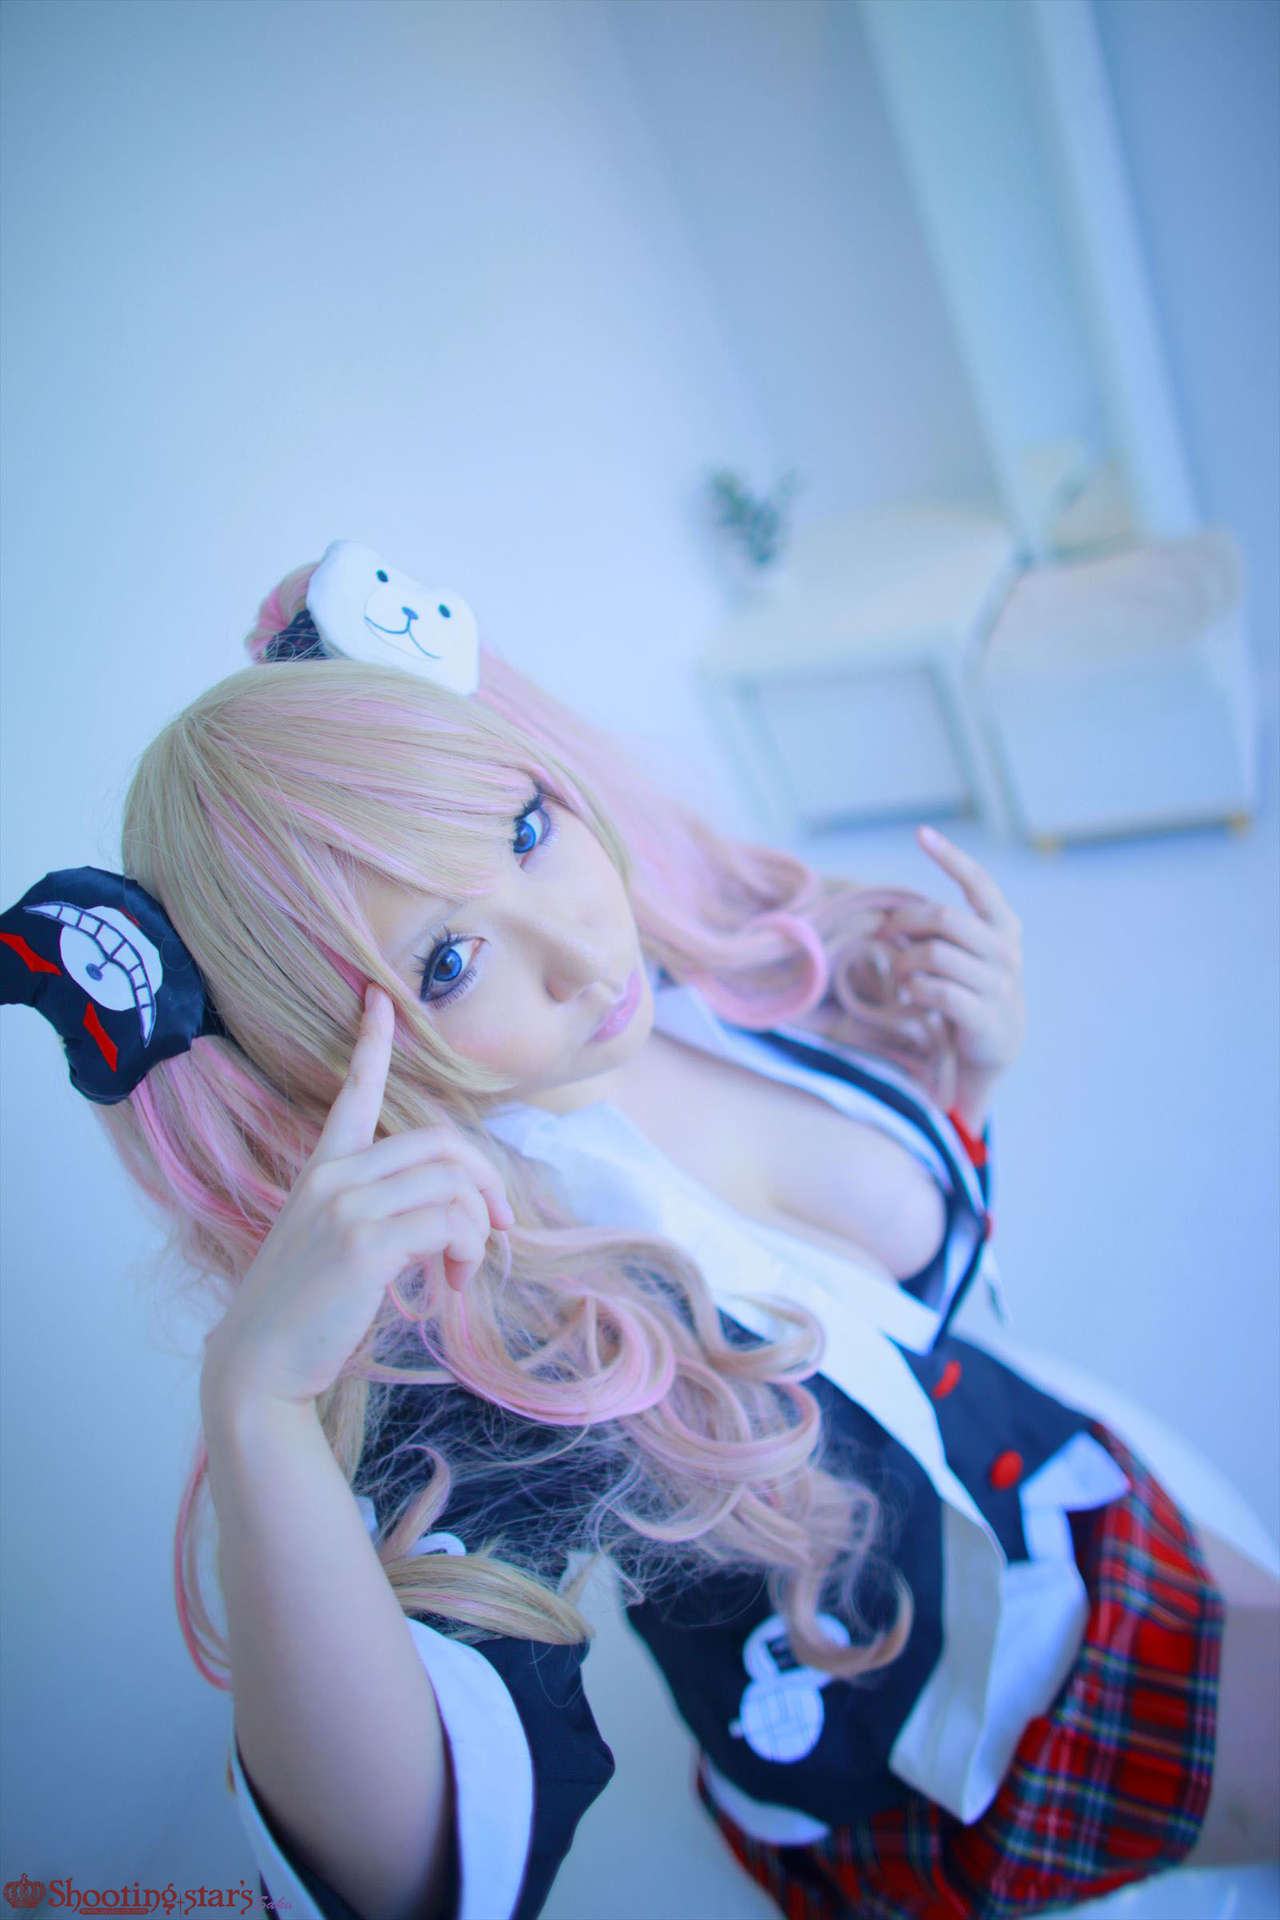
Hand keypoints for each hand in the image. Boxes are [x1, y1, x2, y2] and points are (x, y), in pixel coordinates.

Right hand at [201, 985, 514, 1412]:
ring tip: (461, 1273)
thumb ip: (379, 1213)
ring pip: (453, 1186)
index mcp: (323, 1169)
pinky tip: (451, 1286)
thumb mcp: (332, 1243)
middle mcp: (335, 1177)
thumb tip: (451, 1217)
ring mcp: (348, 1206)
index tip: (380, 998)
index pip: (353, 1092)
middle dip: (486, 1180)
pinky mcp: (365, 1243)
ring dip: (477, 1232)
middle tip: (499, 1226)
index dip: (371, 1043)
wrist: (261, 1363)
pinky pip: (448, 1224)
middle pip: (441, 1143)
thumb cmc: (301, 1311)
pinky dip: (466, 1252)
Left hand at [881, 826, 1025, 1112]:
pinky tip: (911, 996)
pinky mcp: (985, 1017)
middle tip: (881, 934)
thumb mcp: (963, 953)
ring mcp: (999, 985)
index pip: (979, 883)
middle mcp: (1006, 952)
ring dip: (904, 963)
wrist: (992, 1050)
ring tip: (900, 975)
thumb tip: (889, 916)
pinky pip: (937, 991)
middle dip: (904, 922)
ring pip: (935, 955)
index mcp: (1003, 927)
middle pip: (944, 918)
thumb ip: (940, 930)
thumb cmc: (969, 991)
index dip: (950, 857)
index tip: (922, 834)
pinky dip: (914, 991)